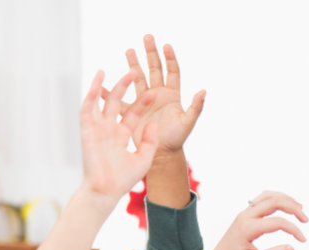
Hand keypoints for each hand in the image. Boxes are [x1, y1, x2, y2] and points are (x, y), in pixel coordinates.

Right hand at [79, 70, 158, 203]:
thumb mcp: (143, 158)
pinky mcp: (86, 131)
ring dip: (107, 87)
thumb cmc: (124, 179)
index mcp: (122, 135)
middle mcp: (110, 129)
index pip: (134, 113)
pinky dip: (90, 95)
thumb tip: (153, 123)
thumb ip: (149, 141)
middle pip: (118, 103)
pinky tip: (96, 82)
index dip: (142, 102)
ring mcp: (97, 129)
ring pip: (101, 102)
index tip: (154, 91)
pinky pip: (87, 109)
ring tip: (115, 71)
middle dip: (125, 87)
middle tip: (134, 70)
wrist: (106, 190)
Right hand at [104, 35, 204, 156]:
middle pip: (154, 69)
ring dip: (133, 64)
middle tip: (147, 36)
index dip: (170, 59)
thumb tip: (204, 91)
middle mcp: (158, 95)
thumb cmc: (176, 139)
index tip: (166, 45)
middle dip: (150, 53)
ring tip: (129, 50)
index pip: (172, 72)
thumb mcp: (187, 122)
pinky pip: (120, 99)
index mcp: (172, 95)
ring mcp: (144, 101)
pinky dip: (112, 92)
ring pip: (138, 78)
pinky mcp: (132, 110)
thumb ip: (196, 107)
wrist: (161, 154)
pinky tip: (104, 83)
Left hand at [199, 191, 308, 249]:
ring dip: (286, 199)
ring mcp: (245, 213)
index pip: (277, 222)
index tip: (303, 240)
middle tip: (306, 220)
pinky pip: (263, 199)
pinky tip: (286, 206)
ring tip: (300, 207)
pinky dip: (277, 199)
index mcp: (247, 228)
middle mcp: (245, 216)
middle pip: (274, 201)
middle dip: (293, 208)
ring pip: (268, 196)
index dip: (294, 229)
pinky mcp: (246, 214)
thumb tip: (292, 248)